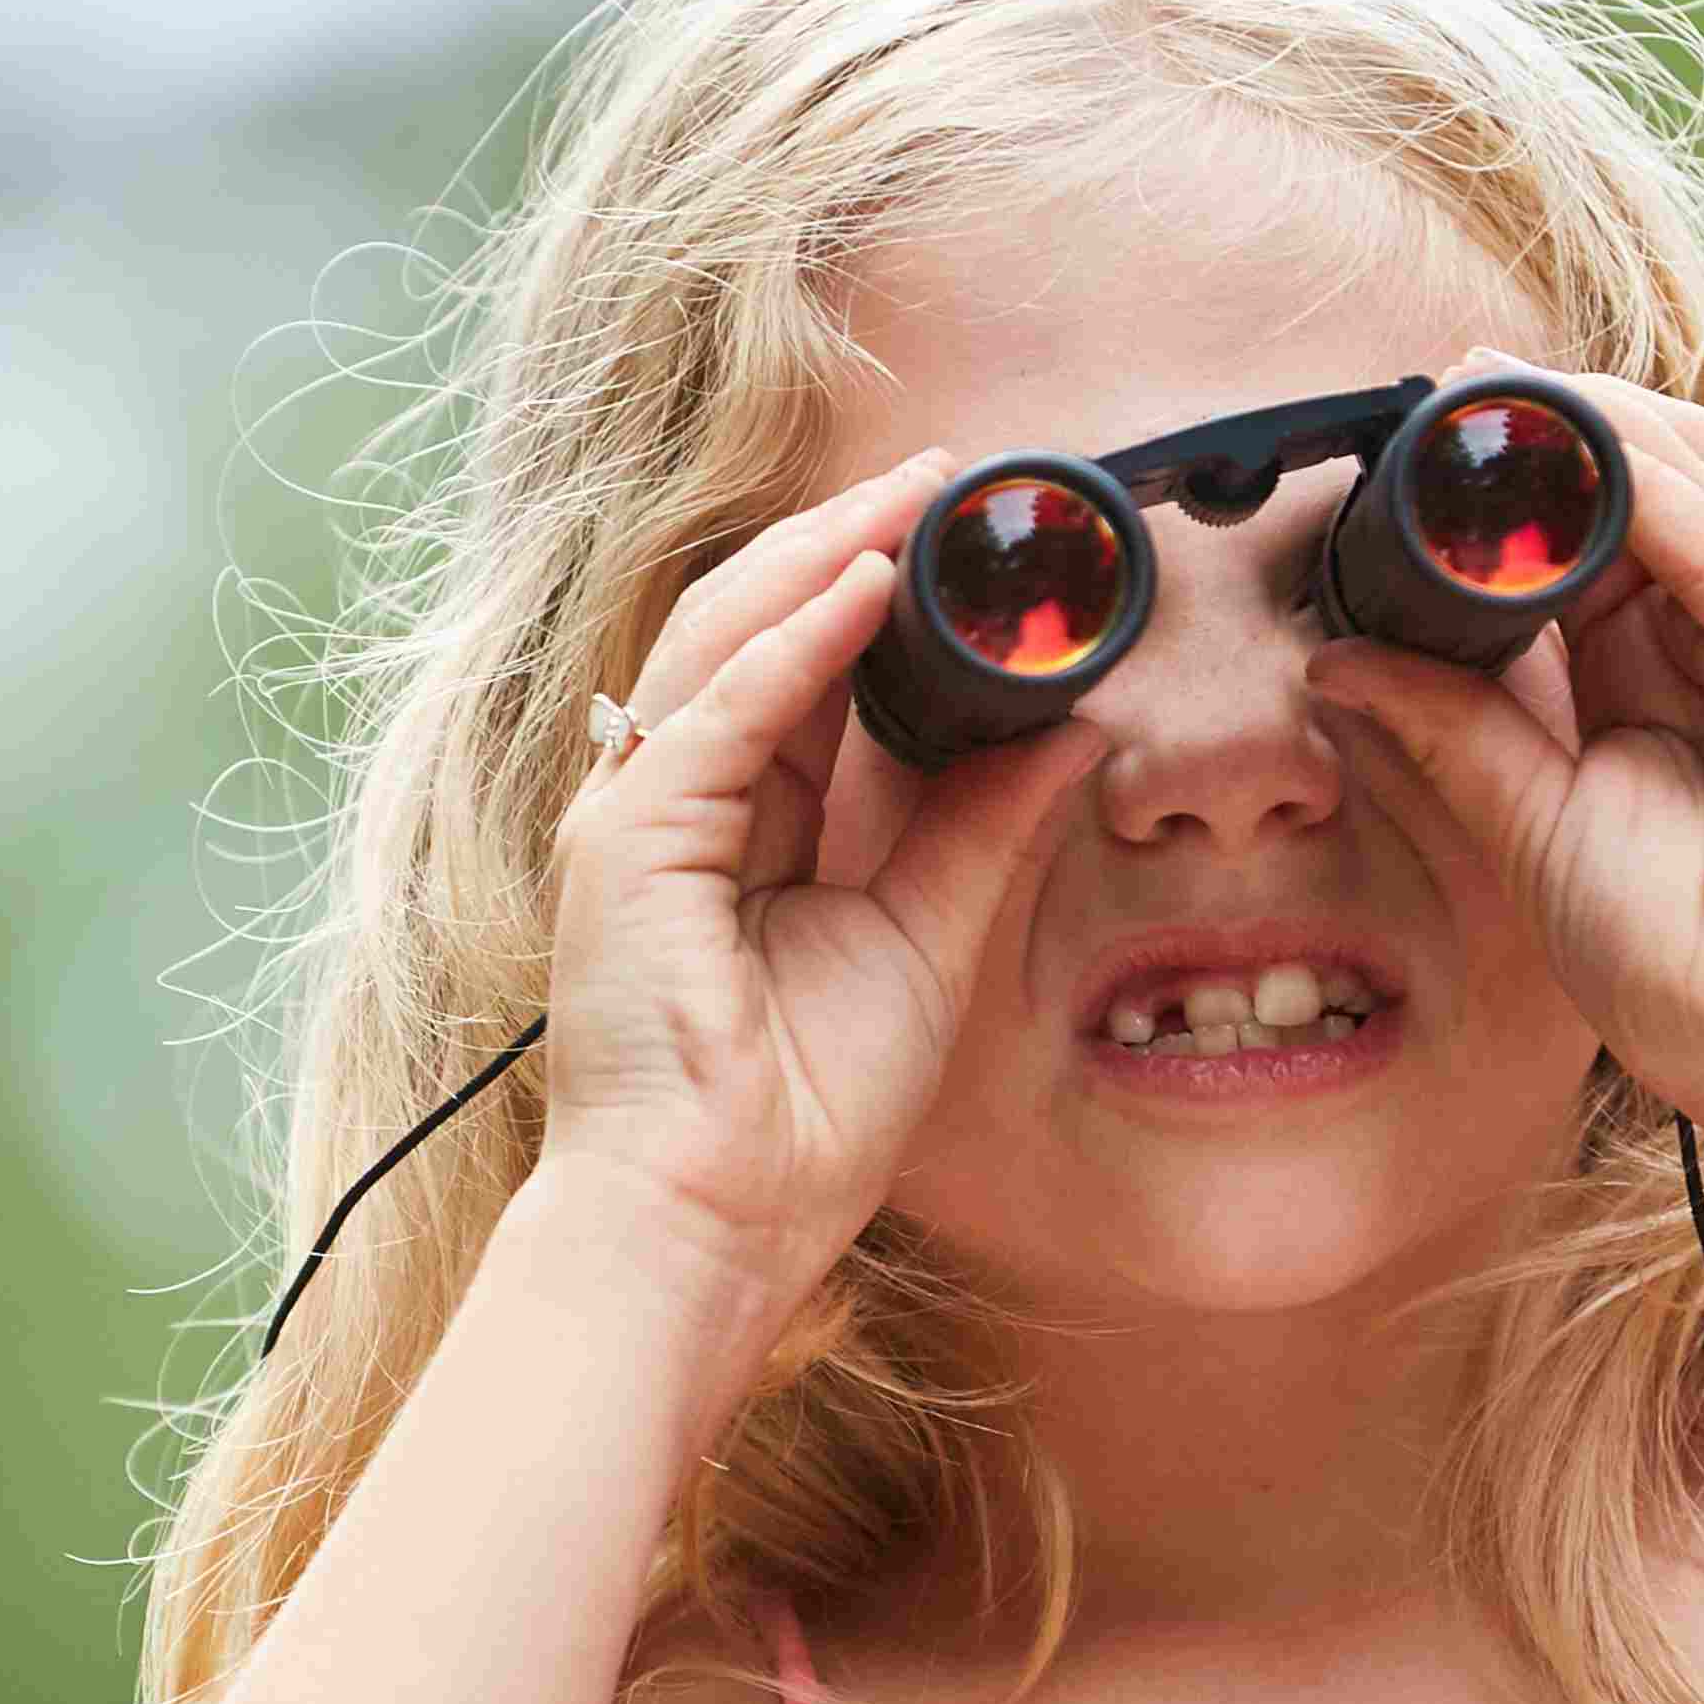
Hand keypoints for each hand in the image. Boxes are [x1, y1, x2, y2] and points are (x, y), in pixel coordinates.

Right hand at [540, 453, 1108, 1299]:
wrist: (719, 1221)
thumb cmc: (800, 1115)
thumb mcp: (923, 940)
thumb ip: (983, 828)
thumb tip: (1074, 728)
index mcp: (735, 822)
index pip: (801, 670)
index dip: (874, 590)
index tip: (960, 533)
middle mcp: (675, 800)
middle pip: (754, 628)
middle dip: (848, 542)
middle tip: (946, 482)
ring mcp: (639, 815)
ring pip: (726, 639)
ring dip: (824, 557)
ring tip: (914, 498)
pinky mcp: (630, 843)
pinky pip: (722, 709)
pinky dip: (794, 639)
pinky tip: (866, 583)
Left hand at [1301, 356, 1703, 1258]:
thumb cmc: (1701, 982)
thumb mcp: (1536, 832)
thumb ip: (1453, 732)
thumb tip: (1340, 661)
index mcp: (1668, 688)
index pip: (1588, 549)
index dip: (1502, 502)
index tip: (1405, 464)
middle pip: (1641, 490)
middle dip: (1539, 437)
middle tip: (1436, 401)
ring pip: (1685, 482)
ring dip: (1578, 428)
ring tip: (1478, 397)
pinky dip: (1632, 476)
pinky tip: (1556, 448)